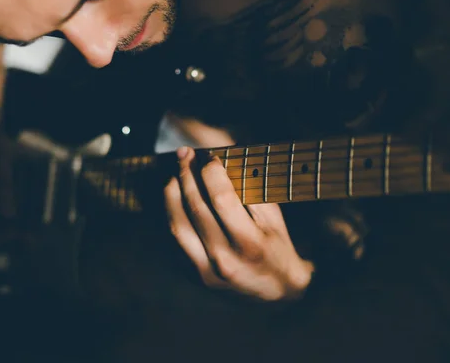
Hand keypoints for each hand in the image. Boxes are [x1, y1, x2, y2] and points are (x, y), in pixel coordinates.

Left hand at [164, 146, 314, 301]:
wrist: (277, 294)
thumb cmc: (278, 248)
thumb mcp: (273, 219)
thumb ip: (250, 191)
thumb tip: (222, 162)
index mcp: (250, 243)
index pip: (221, 198)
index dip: (211, 172)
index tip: (210, 158)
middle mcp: (225, 259)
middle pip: (196, 208)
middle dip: (187, 175)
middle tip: (184, 155)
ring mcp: (207, 271)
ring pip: (178, 225)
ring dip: (172, 195)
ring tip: (174, 175)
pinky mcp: (197, 276)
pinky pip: (177, 241)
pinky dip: (173, 216)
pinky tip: (175, 200)